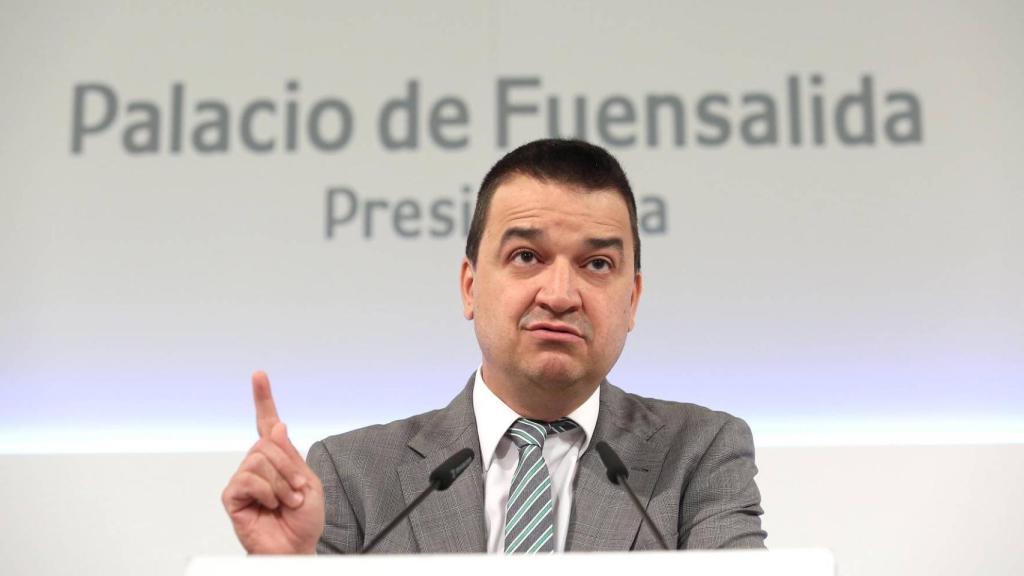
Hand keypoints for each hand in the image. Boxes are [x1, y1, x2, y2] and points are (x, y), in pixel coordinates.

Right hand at [222, 371, 324, 553]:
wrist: (295, 548)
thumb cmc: (303, 520)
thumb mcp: (308, 482)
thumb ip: (291, 454)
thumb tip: (275, 425)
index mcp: (279, 457)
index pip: (267, 423)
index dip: (263, 398)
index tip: (259, 375)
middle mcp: (258, 464)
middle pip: (268, 443)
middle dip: (289, 468)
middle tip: (297, 492)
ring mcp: (244, 479)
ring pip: (259, 460)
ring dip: (281, 484)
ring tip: (286, 502)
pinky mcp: (233, 496)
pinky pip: (248, 480)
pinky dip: (267, 493)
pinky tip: (269, 506)